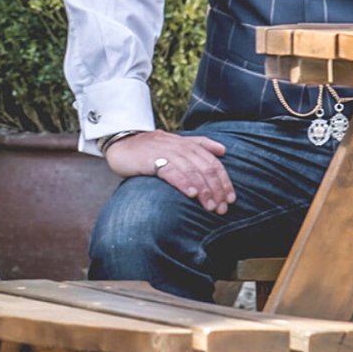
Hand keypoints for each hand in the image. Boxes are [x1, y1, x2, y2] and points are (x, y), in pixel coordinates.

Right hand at [104, 130, 236, 214]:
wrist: (121, 143)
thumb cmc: (150, 148)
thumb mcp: (176, 144)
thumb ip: (199, 145)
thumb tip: (223, 150)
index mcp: (188, 144)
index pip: (213, 162)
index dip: (224, 180)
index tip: (231, 199)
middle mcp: (180, 147)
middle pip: (205, 167)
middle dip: (217, 189)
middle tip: (222, 208)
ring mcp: (166, 152)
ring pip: (192, 170)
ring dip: (204, 189)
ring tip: (211, 206)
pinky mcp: (152, 160)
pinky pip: (171, 171)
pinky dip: (183, 182)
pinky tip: (191, 194)